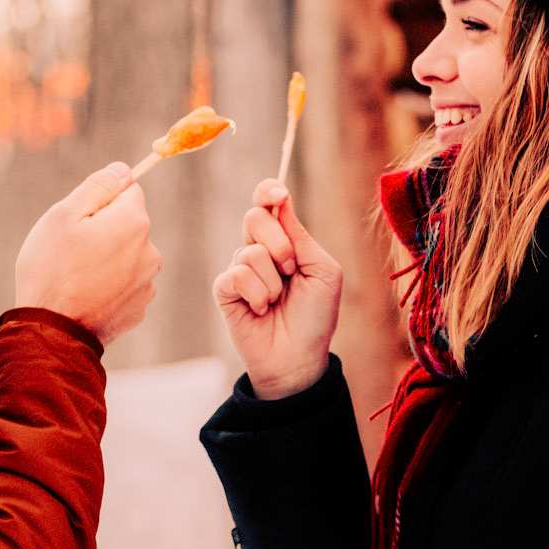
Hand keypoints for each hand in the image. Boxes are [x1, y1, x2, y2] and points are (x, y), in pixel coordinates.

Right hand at [14, 163, 160, 343]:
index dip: (101, 201)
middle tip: (72, 250)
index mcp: (134, 223)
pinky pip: (124, 284)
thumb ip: (98, 187)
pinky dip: (108, 285)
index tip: (80, 219)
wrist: (52, 331)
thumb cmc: (52, 269)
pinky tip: (85, 295)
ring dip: (107, 259)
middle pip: (129, 225)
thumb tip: (123, 169)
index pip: (129, 191)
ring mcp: (146, 283)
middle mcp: (150, 252)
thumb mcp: (64, 215)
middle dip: (105, 230)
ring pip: (126, 256)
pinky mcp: (138, 308)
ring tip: (76, 276)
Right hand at [214, 180, 341, 398]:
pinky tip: (261, 310)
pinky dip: (257, 293)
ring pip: (249, 251)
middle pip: (254, 217)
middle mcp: (259, 250)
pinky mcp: (225, 291)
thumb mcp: (323, 270)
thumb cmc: (315, 316)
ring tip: (278, 300)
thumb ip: (301, 236)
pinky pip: (236, 275)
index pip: (268, 203)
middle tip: (291, 270)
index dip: (267, 191)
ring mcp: (240, 269)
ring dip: (273, 280)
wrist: (299, 357)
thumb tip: (279, 198)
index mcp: (285, 240)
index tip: (277, 194)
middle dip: (279, 244)